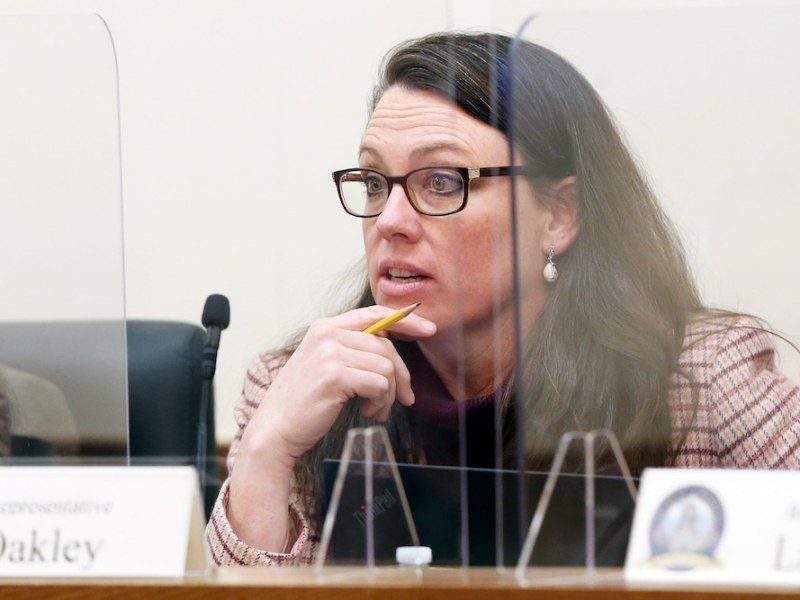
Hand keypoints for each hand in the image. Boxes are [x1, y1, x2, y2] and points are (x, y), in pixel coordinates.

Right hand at [245, 305, 435, 464]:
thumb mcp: (326, 364)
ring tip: (376, 410)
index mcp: (326, 327)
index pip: (375, 313)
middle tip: (403, 398)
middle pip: (387, 346)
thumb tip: (392, 344)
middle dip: (401, 376)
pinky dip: (382, 402)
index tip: (428, 329)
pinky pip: (380, 384)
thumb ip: (353, 349)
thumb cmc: (304, 402)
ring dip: (389, 394)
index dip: (406, 320)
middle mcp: (327, 334)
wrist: (275, 429)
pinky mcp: (335, 375)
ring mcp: (330, 353)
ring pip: (386, 366)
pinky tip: (368, 412)